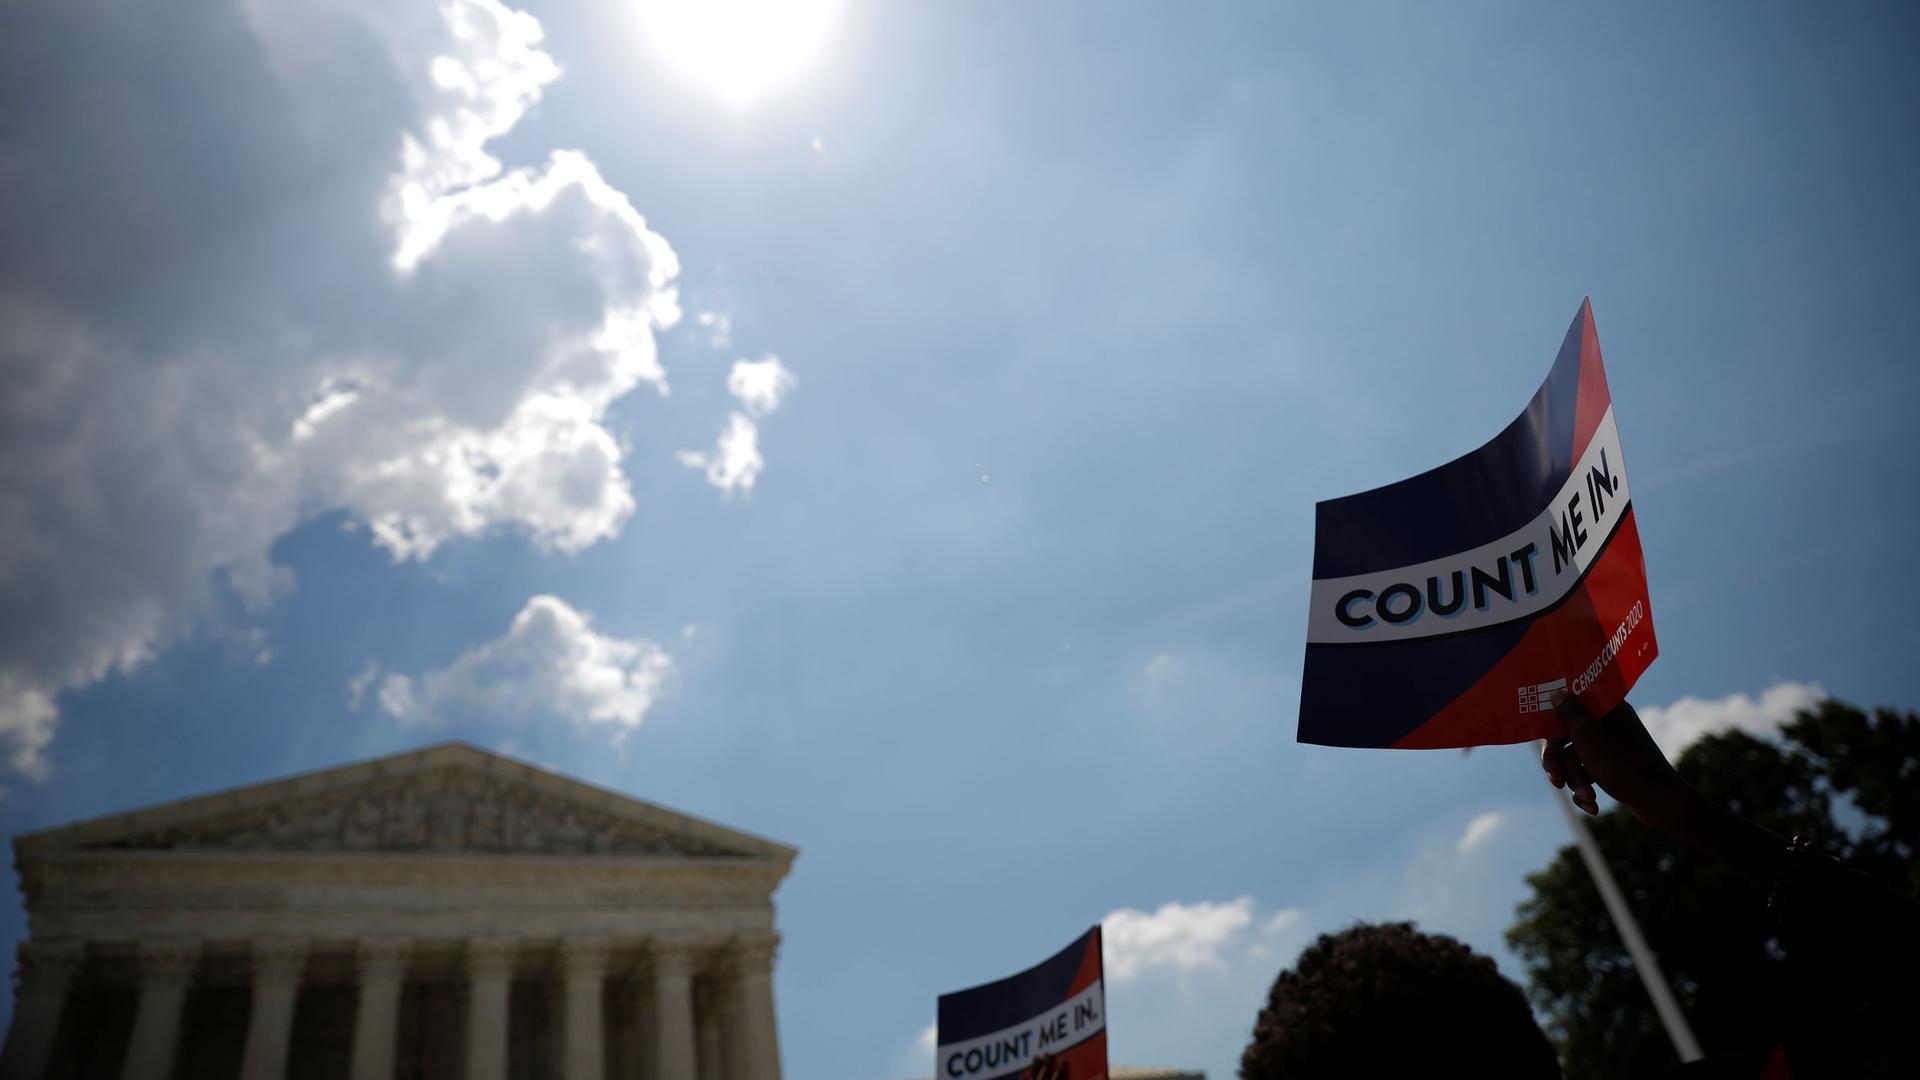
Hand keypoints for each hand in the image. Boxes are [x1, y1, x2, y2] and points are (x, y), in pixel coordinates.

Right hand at [1540, 696, 1691, 829]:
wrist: (1659, 800)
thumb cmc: (1620, 764)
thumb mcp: (1587, 735)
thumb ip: (1568, 713)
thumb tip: (1557, 692)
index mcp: (1604, 708)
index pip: (1568, 708)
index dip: (1552, 725)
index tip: (1542, 737)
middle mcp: (1608, 724)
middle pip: (1566, 739)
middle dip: (1560, 764)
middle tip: (1557, 781)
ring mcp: (1610, 747)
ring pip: (1575, 761)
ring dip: (1576, 781)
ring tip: (1589, 797)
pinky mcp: (1613, 768)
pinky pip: (1588, 775)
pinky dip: (1586, 791)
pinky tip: (1592, 807)